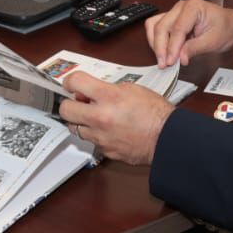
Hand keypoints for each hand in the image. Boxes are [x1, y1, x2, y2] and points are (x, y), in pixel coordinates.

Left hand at [58, 71, 174, 164]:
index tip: (71, 84)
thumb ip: (108, 88)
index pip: (75, 82)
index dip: (70, 81)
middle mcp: (100, 117)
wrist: (167, 137)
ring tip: (94, 117)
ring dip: (81, 121)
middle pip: (65, 109)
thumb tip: (91, 91)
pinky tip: (107, 130)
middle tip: (78, 102)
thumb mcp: (132, 88)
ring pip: (75, 128)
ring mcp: (101, 136)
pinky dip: (95, 135)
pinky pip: (91, 141)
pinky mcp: (105, 150)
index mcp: (108, 96)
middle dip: (69, 104)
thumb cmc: (155, 112)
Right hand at [144, 0, 232, 66]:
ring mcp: (174, 12)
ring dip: (155, 43)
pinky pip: (157, 27)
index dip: (172, 47)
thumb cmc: (226, 29)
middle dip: (160, 47)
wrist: (232, 26)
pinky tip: (162, 52)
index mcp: (193, 7)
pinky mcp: (172, 19)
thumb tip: (180, 58)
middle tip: (163, 64)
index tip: (170, 62)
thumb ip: (195, 48)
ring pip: (155, 25)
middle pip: (162, 26)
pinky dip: (156, 40)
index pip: (177, 28)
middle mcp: (180, 7)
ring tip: (161, 59)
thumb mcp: (213, 41)